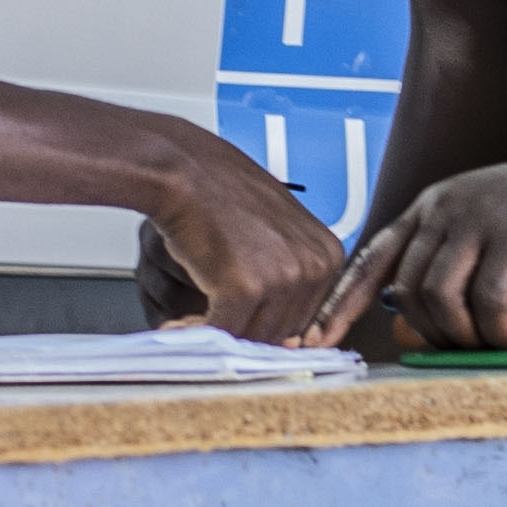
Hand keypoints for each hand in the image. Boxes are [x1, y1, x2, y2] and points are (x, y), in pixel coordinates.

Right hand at [144, 144, 352, 342]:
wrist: (182, 171)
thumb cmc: (220, 194)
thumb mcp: (274, 232)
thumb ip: (286, 275)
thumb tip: (284, 330)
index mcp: (328, 255)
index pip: (307, 316)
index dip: (267, 324)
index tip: (240, 322)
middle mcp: (313, 267)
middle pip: (283, 331)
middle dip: (243, 331)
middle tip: (209, 322)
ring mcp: (282, 279)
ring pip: (256, 336)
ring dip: (221, 336)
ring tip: (191, 323)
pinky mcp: (245, 289)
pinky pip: (225, 331)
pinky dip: (199, 333)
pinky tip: (179, 324)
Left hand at [317, 143, 506, 355]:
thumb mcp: (489, 241)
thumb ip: (450, 274)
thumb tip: (411, 330)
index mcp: (429, 207)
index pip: (367, 260)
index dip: (338, 305)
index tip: (312, 342)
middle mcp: (444, 207)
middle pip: (407, 291)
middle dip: (432, 335)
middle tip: (469, 352)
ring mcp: (478, 216)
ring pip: (442, 299)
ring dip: (467, 337)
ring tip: (500, 346)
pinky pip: (490, 301)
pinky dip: (503, 332)